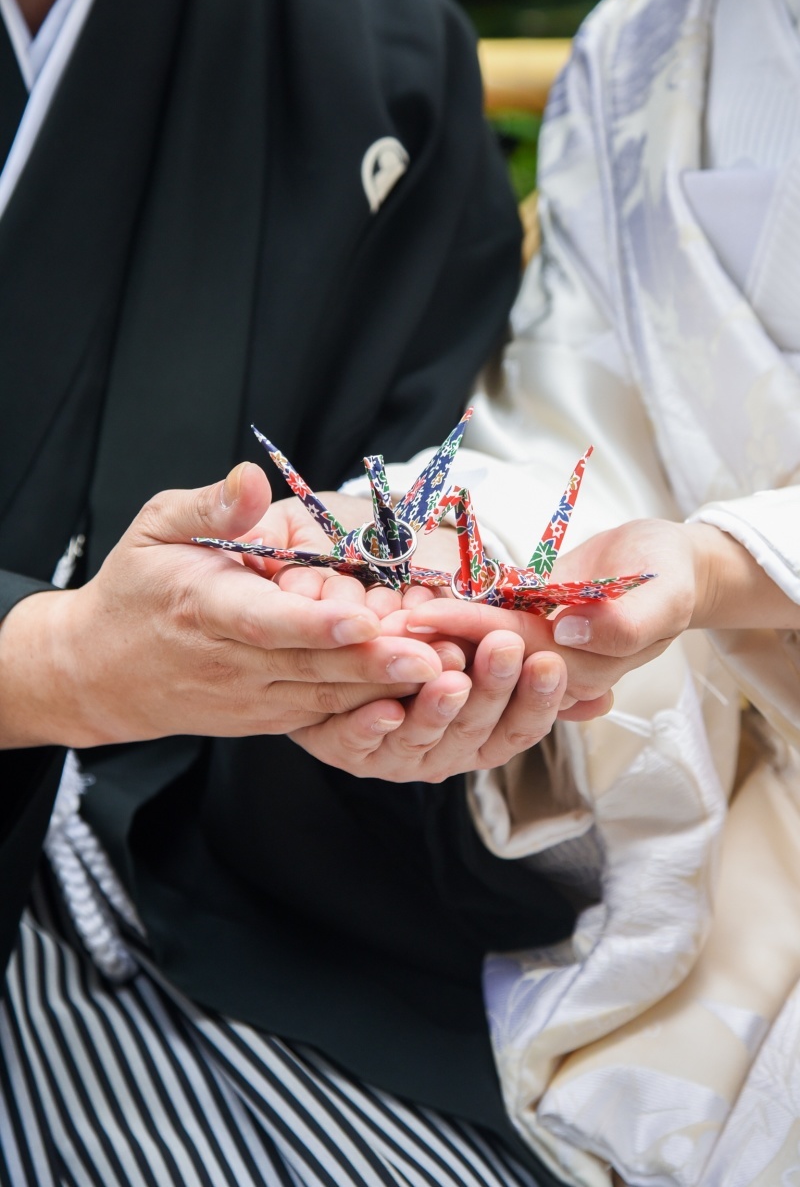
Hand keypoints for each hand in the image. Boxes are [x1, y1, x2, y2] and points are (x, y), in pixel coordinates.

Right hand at [0, 464, 444, 748]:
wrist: (100, 672)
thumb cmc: (136, 588)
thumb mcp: (155, 530)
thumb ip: (209, 507)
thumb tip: (251, 477)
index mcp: (203, 608)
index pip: (266, 621)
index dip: (316, 624)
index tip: (364, 619)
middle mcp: (231, 662)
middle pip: (311, 669)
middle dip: (376, 666)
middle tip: (437, 659)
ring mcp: (251, 698)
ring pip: (326, 700)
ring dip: (385, 692)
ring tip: (447, 679)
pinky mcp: (266, 718)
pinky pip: (322, 718)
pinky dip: (368, 712)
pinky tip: (417, 700)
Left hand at [291, 633, 570, 781]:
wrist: (334, 672)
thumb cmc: (424, 664)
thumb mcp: (480, 657)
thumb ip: (528, 670)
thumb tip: (603, 699)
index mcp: (482, 739)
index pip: (520, 728)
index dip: (537, 700)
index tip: (550, 661)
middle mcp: (444, 756)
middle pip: (476, 731)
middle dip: (494, 690)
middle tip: (506, 648)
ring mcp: (394, 757)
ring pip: (421, 738)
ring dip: (438, 709)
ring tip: (451, 677)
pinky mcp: (344, 748)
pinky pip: (357, 743)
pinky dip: (370, 727)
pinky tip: (384, 706)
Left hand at [392, 516, 799, 711]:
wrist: (665, 562)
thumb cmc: (669, 574)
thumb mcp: (665, 595)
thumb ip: (627, 624)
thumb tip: (570, 638)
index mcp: (583, 671)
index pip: (519, 658)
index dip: (471, 638)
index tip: (426, 619)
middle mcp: (548, 668)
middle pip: (484, 659)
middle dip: (434, 640)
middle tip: (383, 621)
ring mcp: (529, 649)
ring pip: (473, 645)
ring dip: (430, 633)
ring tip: (380, 615)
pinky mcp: (518, 623)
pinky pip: (476, 621)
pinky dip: (442, 612)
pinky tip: (401, 599)